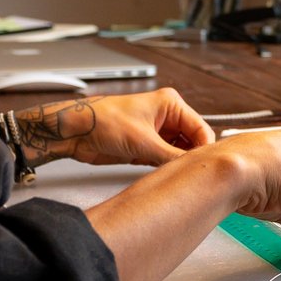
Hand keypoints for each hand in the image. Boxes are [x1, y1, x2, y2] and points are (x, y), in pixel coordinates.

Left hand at [10, 89, 214, 167]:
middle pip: (192, 141)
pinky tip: (167, 175)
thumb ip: (171, 156)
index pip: (200, 128)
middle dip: (192, 157)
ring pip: (179, 152)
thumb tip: (192, 168)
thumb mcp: (142, 141)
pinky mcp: (146, 147)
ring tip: (180, 176)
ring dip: (178, 164)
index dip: (204, 148)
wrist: (74, 132)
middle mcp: (166, 117)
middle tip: (195, 175)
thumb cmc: (101, 122)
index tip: (206, 166)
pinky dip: (167, 168)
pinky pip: (165, 159)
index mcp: (170, 104)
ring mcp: (156, 132)